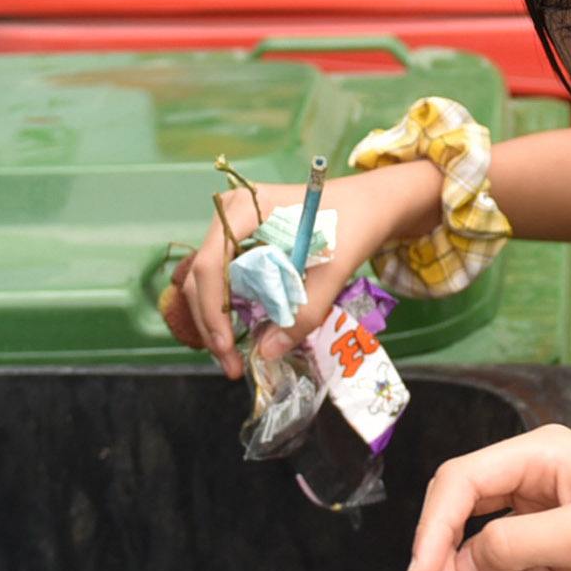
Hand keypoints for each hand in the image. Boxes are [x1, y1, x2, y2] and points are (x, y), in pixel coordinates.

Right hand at [158, 159, 443, 378]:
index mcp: (246, 207)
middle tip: (229, 365)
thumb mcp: (333, 271)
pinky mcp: (239, 242)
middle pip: (202, 275)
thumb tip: (267, 352)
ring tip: (232, 357)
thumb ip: (303, 312)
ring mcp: (231, 227)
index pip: (212, 264)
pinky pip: (222, 278)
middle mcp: (229, 213)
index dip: (214, 310)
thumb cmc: (353, 225)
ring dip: (216, 320)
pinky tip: (238, 335)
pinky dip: (227, 308)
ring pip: (208, 281)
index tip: (227, 348)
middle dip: (212, 324)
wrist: (369, 205)